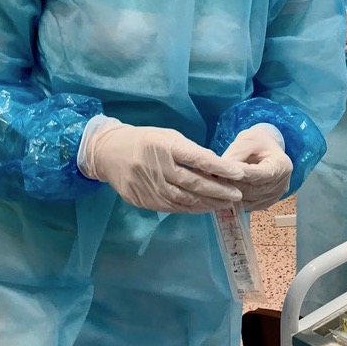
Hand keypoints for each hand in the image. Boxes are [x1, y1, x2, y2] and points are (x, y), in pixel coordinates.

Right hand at [79, 117, 245, 212]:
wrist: (108, 152)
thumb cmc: (145, 141)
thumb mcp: (168, 136)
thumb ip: (191, 151)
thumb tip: (216, 167)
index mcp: (166, 146)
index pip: (198, 159)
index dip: (220, 168)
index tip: (239, 174)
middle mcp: (158, 167)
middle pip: (193, 183)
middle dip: (218, 191)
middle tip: (237, 195)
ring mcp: (149, 186)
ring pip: (184, 199)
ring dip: (207, 203)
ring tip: (225, 204)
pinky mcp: (142, 200)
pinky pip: (171, 207)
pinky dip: (190, 209)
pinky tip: (203, 208)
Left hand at [222, 123, 292, 210]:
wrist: (266, 150)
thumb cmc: (258, 142)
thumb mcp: (247, 140)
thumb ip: (235, 155)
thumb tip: (220, 171)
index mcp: (281, 165)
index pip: (258, 174)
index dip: (239, 174)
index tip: (220, 171)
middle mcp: (282, 184)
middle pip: (252, 189)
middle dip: (231, 183)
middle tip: (213, 177)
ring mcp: (275, 197)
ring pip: (247, 200)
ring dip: (230, 193)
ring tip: (216, 183)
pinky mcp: (265, 204)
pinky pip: (246, 205)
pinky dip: (234, 199)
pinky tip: (224, 190)